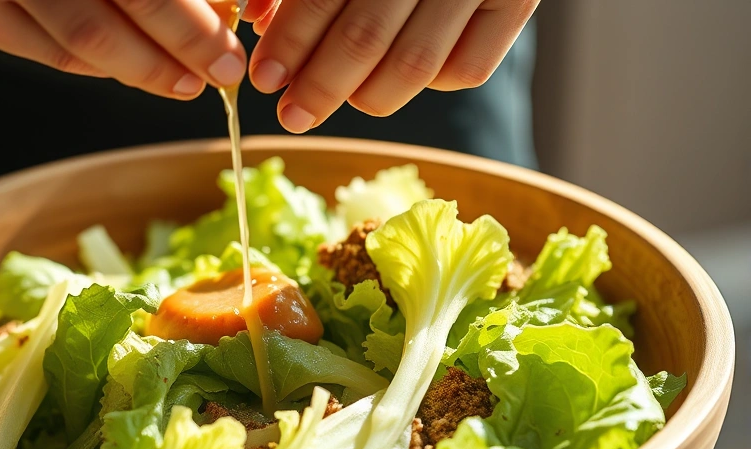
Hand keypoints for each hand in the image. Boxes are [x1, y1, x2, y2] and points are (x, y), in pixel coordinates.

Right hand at [0, 0, 248, 99]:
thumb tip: (222, 13)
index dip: (192, 30)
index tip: (229, 55)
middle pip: (111, 17)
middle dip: (178, 51)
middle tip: (219, 73)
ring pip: (80, 42)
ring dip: (143, 70)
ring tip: (186, 82)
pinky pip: (50, 52)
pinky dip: (98, 67)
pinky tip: (133, 69)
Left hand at [243, 0, 539, 132]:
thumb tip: (254, 18)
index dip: (290, 42)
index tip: (265, 78)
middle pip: (367, 37)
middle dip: (321, 85)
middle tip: (293, 114)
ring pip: (416, 65)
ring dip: (367, 96)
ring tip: (340, 100)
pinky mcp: (518, 2)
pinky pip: (467, 70)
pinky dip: (428, 85)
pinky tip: (400, 75)